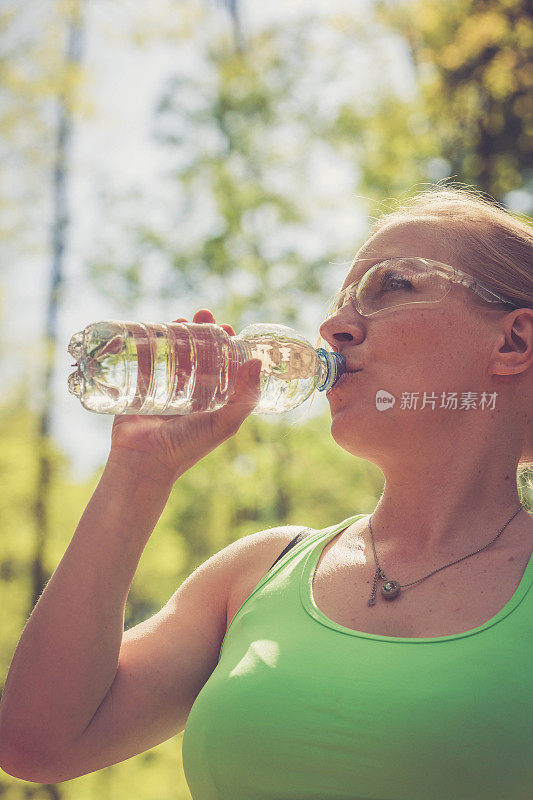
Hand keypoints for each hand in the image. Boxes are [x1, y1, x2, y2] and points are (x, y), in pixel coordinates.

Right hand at [108, 310, 261, 482]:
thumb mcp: (224, 424)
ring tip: (180, 318)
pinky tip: (151, 330)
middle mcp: (190, 391)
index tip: (227, 327)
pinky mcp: (139, 386)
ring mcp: (164, 387)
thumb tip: (257, 363)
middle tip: (203, 314)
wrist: (144, 461)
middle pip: (197, 352)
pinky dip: (148, 343)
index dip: (226, 345)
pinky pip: (144, 359)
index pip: (222, 364)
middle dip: (201, 331)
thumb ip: (244, 397)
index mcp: (212, 399)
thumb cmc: (187, 447)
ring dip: (177, 332)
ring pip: (172, 352)